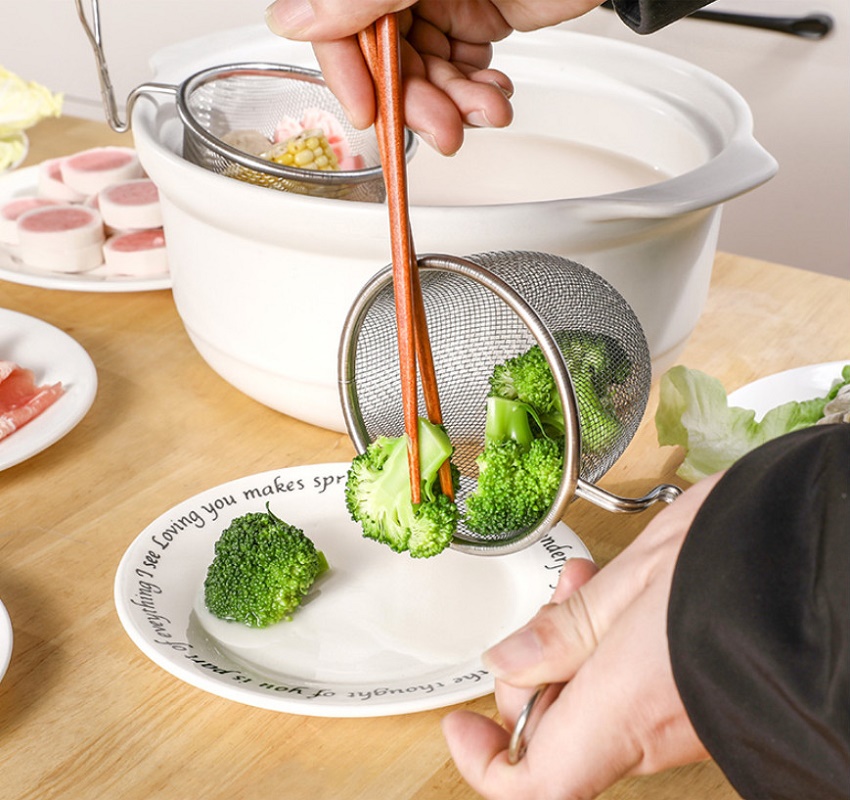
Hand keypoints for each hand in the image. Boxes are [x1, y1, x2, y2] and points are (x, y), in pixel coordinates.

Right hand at [265, 0, 602, 153]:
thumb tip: (288, 18)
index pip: (339, 20)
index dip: (348, 72)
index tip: (367, 113)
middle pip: (386, 56)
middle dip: (418, 100)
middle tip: (445, 130)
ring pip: (426, 72)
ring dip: (454, 104)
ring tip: (487, 111)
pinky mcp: (478, 18)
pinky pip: (461, 71)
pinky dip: (477, 93)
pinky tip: (495, 94)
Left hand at [442, 472, 724, 798]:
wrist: (828, 553)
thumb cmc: (740, 561)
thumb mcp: (631, 583)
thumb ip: (565, 633)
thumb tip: (509, 664)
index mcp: (620, 711)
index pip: (532, 785)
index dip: (485, 766)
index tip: (462, 724)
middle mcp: (650, 732)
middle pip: (559, 732)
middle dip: (537, 668)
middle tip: (550, 603)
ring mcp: (678, 719)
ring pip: (595, 702)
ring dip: (573, 644)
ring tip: (585, 580)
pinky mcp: (698, 696)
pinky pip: (633, 689)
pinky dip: (609, 643)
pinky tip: (616, 589)